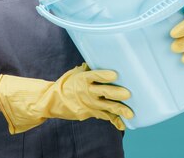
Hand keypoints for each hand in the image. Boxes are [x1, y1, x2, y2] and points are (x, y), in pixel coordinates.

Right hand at [0, 63, 132, 133]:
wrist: (53, 101)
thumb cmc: (66, 84)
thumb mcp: (75, 73)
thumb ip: (88, 69)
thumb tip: (101, 59)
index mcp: (82, 79)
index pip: (94, 76)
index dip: (104, 76)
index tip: (115, 75)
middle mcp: (86, 92)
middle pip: (103, 92)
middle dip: (115, 93)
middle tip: (127, 93)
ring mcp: (89, 104)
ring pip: (107, 106)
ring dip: (119, 109)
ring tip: (130, 113)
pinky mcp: (90, 113)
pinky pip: (104, 116)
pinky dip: (114, 121)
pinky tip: (123, 124)